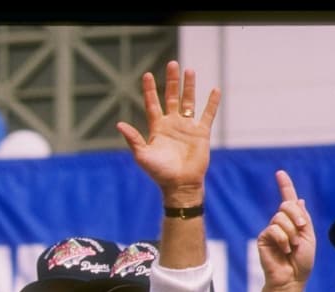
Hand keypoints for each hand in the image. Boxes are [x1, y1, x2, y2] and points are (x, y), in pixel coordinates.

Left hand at [116, 60, 220, 205]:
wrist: (180, 184)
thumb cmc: (159, 172)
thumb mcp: (142, 155)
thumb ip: (133, 139)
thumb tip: (119, 124)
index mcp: (157, 128)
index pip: (152, 104)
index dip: (150, 90)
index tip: (147, 75)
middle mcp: (172, 124)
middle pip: (171, 97)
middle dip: (171, 81)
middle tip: (172, 64)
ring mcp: (187, 127)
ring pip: (188, 101)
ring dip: (189, 86)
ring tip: (189, 70)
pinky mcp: (201, 133)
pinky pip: (208, 114)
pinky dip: (211, 103)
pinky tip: (214, 90)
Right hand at [257, 169, 315, 291]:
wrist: (291, 278)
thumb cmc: (302, 261)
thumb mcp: (309, 236)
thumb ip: (303, 218)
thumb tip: (298, 199)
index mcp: (294, 221)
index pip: (289, 199)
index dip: (285, 186)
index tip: (280, 173)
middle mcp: (281, 223)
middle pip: (286, 205)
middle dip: (297, 216)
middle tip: (302, 230)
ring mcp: (271, 230)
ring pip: (280, 217)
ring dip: (291, 232)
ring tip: (292, 247)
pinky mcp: (263, 238)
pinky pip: (273, 229)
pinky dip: (283, 239)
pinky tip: (284, 250)